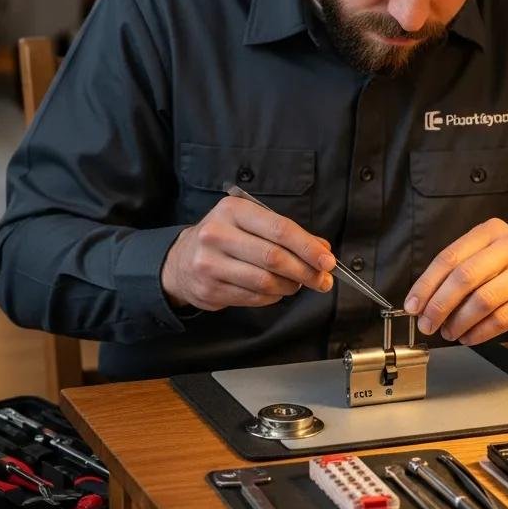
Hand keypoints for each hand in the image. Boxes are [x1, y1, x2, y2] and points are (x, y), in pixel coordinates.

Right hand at [161, 196, 335, 309]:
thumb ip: (286, 234)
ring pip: (265, 281)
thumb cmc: (224, 238)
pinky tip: (275, 291)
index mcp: (233, 211)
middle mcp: (218, 234)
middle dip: (305, 271)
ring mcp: (210, 263)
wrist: (180, 261)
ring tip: (297, 284)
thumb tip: (322, 249)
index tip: (327, 261)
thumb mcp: (250, 224)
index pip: (279, 229)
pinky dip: (273, 297)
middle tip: (323, 280)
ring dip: (290, 286)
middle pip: (274, 257)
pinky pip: (254, 298)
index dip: (308, 247)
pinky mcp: (210, 289)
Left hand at [404, 218, 507, 344]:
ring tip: (449, 332)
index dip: (427, 284)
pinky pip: (502, 318)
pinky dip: (479, 332)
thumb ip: (458, 273)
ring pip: (482, 300)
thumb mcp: (488, 261)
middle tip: (427, 324)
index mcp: (491, 231)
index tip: (413, 305)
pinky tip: (469, 337)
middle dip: (440, 305)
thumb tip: (423, 301)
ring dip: (459, 322)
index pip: (449, 257)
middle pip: (464, 277)